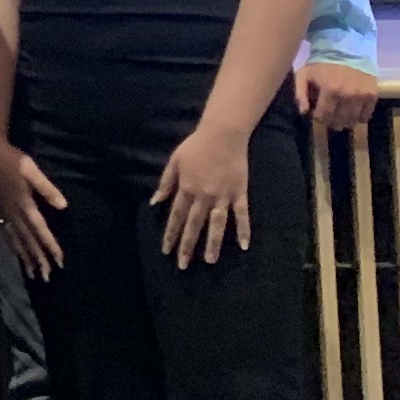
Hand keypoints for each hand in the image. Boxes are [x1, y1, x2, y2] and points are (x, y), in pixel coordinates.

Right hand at [0, 134, 68, 277]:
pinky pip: (6, 234)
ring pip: (16, 240)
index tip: (59, 260)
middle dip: (38, 258)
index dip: (50, 246)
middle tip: (47, 276)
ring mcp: (4, 213)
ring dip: (25, 257)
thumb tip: (63, 205)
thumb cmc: (11, 159)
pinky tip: (16, 254)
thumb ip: (46, 188)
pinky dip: (12, 247)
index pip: (40, 230)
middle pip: (27, 240)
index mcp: (23, 204)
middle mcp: (13, 213)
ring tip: (32, 273)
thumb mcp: (31, 169)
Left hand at [154, 126, 253, 267]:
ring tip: (210, 261)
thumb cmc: (196, 145)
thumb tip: (155, 202)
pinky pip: (242, 214)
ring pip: (216, 224)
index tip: (166, 251)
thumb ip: (166, 183)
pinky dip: (244, 229)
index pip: (177, 217)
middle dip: (187, 246)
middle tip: (183, 265)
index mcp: (186, 188)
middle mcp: (203, 195)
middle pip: (194, 225)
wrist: (223, 134)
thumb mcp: (175, 161)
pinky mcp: (239, 193)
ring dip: (213, 243)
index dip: (171, 234)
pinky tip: (244, 246)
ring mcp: (222, 195)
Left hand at [294, 61, 379, 136]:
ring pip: (352, 121)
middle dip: (330, 121)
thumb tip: (304, 112)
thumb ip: (300, 94)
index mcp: (330, 90)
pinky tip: (352, 112)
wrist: (347, 48)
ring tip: (339, 115)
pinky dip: (358, 117)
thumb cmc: (322, 62)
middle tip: (328, 115)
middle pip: (338, 121)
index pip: (323, 116)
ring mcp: (362, 95)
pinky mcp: (373, 94)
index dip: (318, 118)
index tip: (317, 113)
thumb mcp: (304, 74)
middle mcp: (348, 95)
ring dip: (344, 121)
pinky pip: (366, 116)